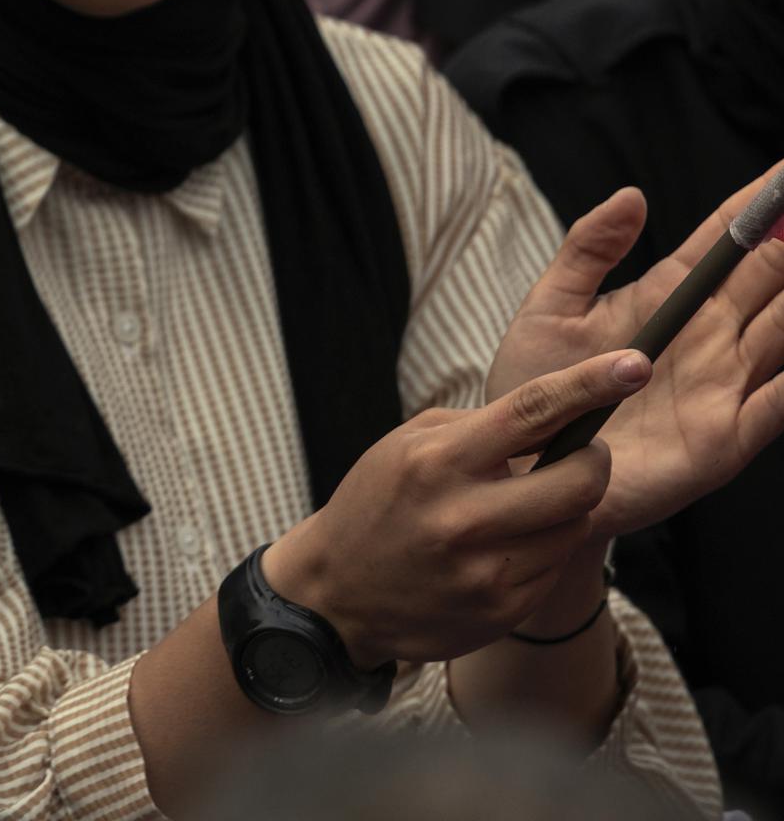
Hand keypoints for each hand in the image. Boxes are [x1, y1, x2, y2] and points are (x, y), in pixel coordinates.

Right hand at [263, 350, 647, 668]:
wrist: (337, 594)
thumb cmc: (378, 503)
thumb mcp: (409, 446)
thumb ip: (481, 428)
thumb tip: (558, 416)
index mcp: (437, 461)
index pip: (531, 411)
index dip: (589, 385)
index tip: (634, 365)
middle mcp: (464, 516)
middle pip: (581, 479)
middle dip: (594, 460)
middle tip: (577, 454)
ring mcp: (487, 568)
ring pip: (576, 523)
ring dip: (567, 506)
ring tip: (524, 505)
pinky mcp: (504, 608)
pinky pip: (558, 564)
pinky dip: (545, 546)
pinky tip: (505, 545)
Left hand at [491, 173, 783, 538]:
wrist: (522, 466)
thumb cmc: (536, 387)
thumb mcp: (551, 306)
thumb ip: (588, 250)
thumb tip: (632, 195)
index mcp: (668, 298)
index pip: (726, 242)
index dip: (758, 207)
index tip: (783, 172)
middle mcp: (708, 336)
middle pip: (770, 278)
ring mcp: (723, 384)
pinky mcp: (724, 438)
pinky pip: (778, 405)